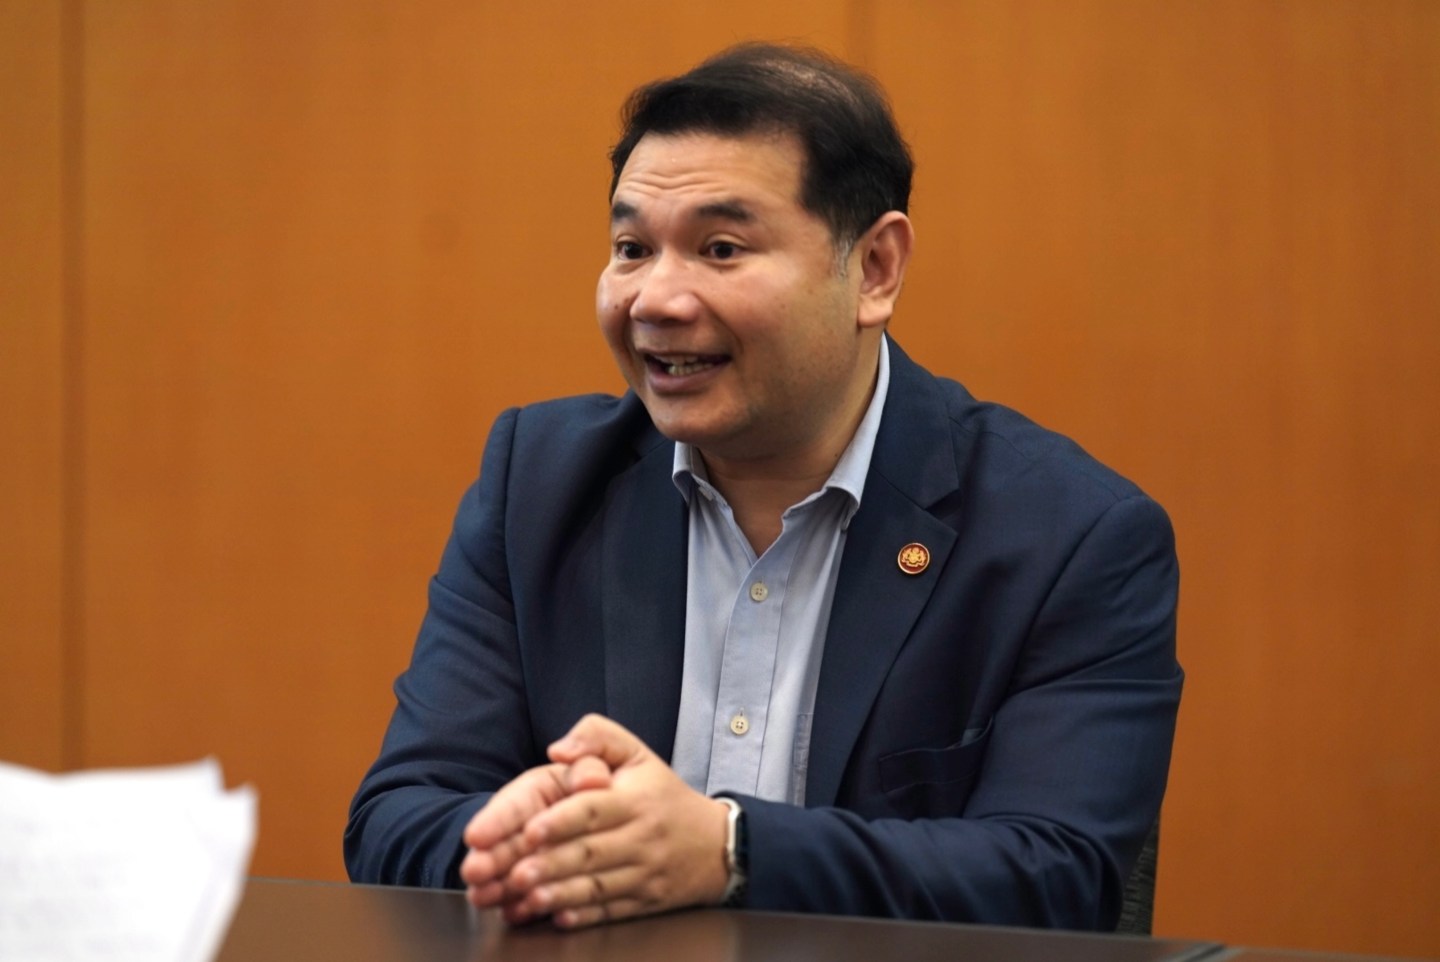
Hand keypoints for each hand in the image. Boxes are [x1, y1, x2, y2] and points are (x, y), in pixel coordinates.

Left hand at [472, 713, 732, 927]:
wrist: (717, 844)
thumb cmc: (664, 794)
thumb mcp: (638, 753)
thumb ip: (597, 736)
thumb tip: (557, 749)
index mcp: (635, 799)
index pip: (594, 809)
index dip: (561, 821)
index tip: (529, 831)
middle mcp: (641, 837)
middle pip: (590, 853)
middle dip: (550, 864)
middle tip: (513, 874)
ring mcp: (645, 873)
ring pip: (598, 886)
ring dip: (560, 894)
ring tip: (526, 899)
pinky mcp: (645, 902)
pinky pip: (612, 911)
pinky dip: (584, 916)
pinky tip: (558, 917)